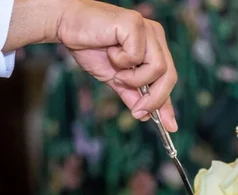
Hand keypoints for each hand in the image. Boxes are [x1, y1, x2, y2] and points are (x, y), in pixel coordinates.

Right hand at [58, 0, 177, 130]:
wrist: (67, 25)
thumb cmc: (90, 46)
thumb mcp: (114, 78)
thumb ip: (132, 94)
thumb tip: (146, 115)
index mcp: (154, 48)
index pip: (168, 78)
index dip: (168, 103)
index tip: (170, 127)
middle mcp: (155, 36)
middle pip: (170, 76)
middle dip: (154, 99)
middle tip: (137, 111)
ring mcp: (147, 29)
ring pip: (158, 68)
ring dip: (134, 79)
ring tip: (117, 72)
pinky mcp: (135, 23)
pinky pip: (137, 56)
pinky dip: (122, 61)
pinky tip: (111, 51)